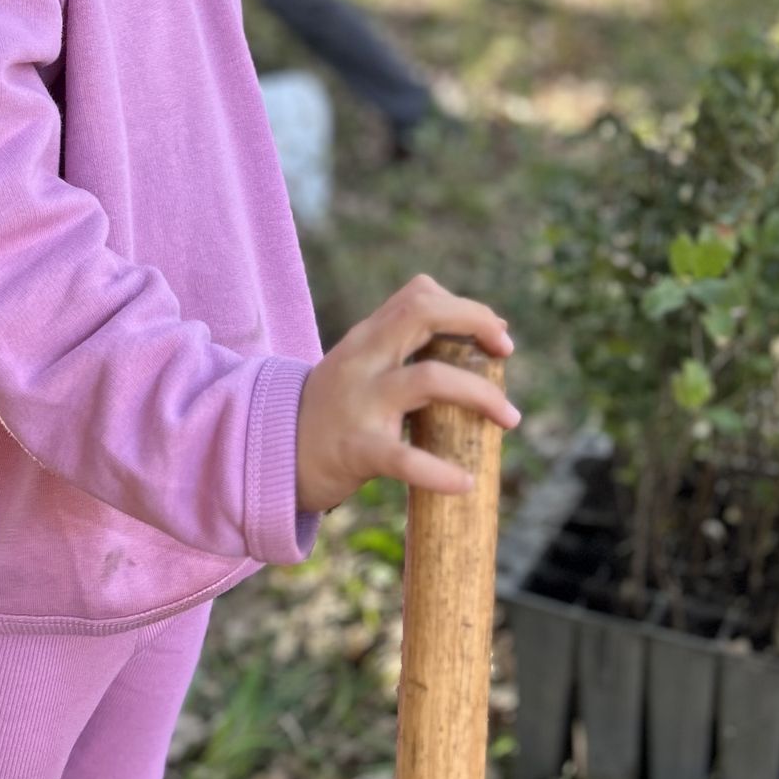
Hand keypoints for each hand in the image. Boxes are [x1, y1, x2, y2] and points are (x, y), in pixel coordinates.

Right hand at [296, 272, 516, 514]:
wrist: (269, 456)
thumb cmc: (328, 414)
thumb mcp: (355, 368)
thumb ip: (396, 352)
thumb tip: (468, 347)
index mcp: (365, 339)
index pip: (418, 295)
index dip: (465, 307)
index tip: (496, 335)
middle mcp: (362, 360)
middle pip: (422, 313)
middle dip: (475, 322)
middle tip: (506, 352)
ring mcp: (359, 402)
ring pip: (428, 379)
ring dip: (481, 395)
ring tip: (509, 419)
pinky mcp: (356, 449)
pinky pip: (404, 457)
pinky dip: (439, 471)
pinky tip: (464, 482)